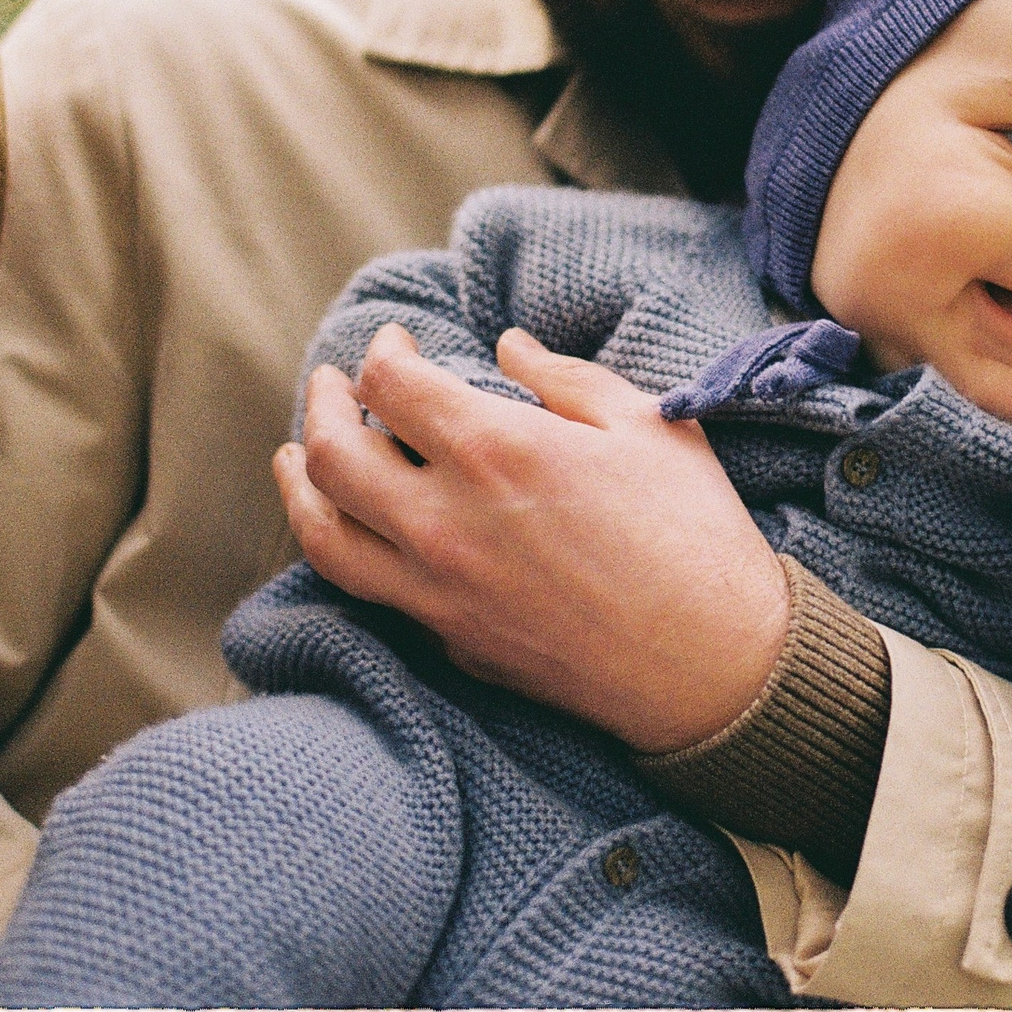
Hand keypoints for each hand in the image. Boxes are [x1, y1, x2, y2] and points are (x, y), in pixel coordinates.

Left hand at [274, 323, 789, 753]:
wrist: (715, 667)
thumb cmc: (694, 534)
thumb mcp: (646, 425)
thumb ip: (563, 377)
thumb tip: (506, 344)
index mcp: (496, 449)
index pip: (388, 385)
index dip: (381, 353)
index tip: (397, 345)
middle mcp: (446, 521)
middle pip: (330, 455)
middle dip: (321, 406)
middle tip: (331, 385)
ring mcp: (438, 591)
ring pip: (324, 535)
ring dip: (298, 485)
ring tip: (295, 457)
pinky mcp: (449, 641)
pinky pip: (370, 589)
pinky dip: (346, 546)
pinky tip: (357, 525)